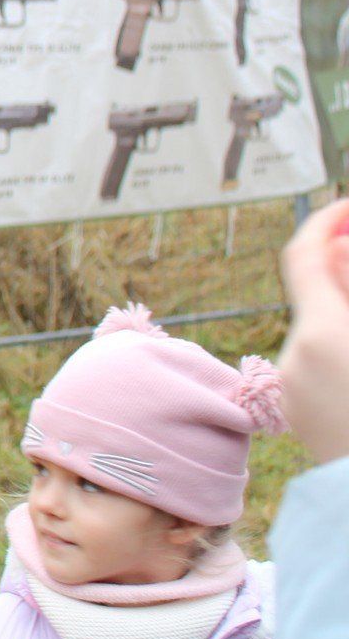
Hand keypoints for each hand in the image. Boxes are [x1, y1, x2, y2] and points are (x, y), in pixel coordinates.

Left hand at [279, 197, 348, 462]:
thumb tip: (338, 246)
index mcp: (320, 335)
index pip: (306, 253)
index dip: (331, 219)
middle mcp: (295, 360)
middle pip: (315, 289)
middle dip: (347, 266)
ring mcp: (294, 394)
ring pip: (323, 328)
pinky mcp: (303, 419)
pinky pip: (323, 364)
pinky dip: (345, 345)